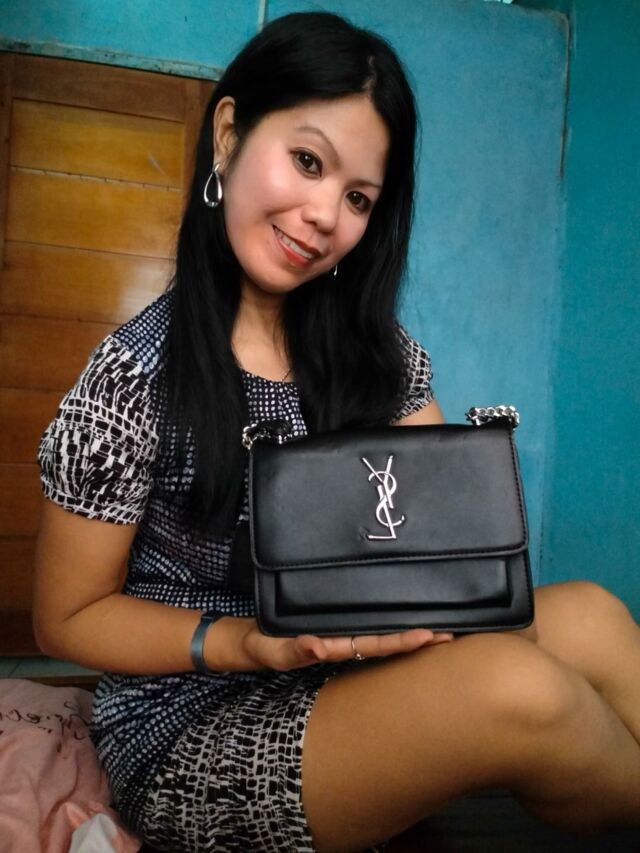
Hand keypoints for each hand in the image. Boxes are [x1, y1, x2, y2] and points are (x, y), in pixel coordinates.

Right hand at [242, 623, 453, 671]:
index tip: (430, 636)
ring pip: (380, 630)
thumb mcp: (279, 651)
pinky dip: (385, 615)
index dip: (403, 641)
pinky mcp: (334, 618)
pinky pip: (364, 618)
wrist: (254, 641)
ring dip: (406, 628)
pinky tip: (403, 608)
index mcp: (338, 646)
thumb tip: (318, 646)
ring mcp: (341, 631)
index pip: (378, 645)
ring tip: (437, 623)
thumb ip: (297, 649)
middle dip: (417, 638)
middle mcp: (346, 639)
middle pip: (388, 639)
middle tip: (451, 632)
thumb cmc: (268, 648)